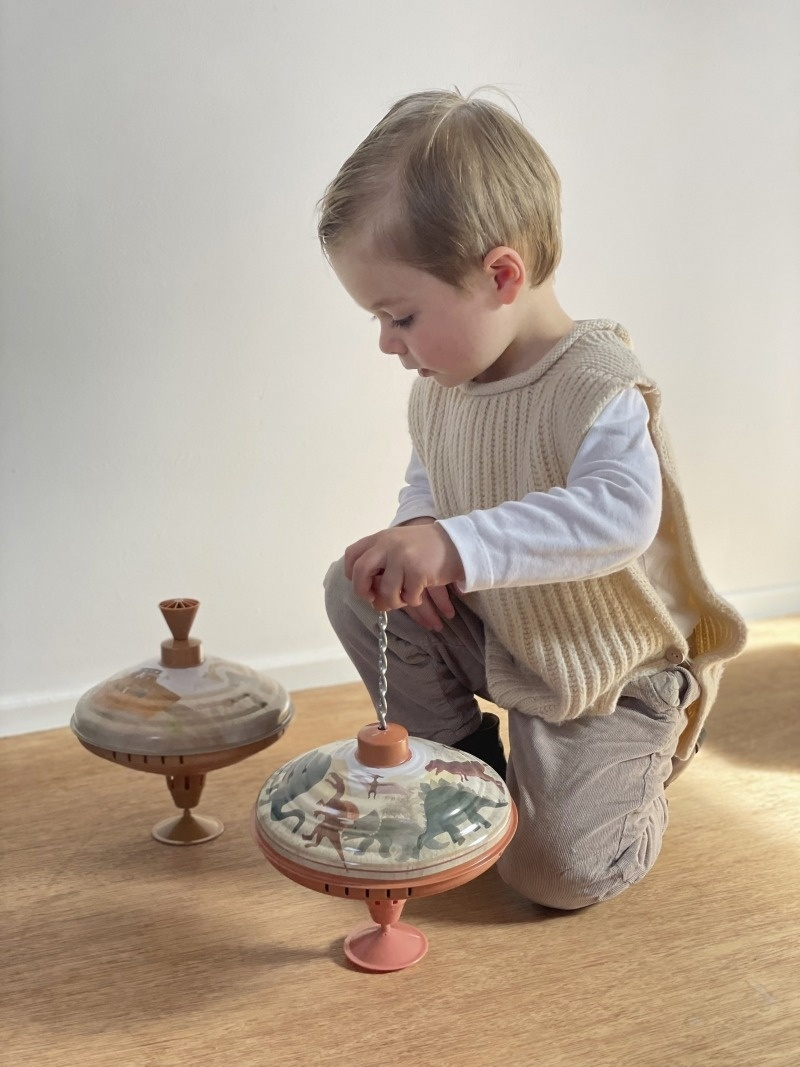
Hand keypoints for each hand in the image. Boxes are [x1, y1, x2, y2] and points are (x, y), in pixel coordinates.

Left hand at [344, 521, 464, 613]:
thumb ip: (383, 563)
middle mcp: (388, 544)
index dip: (352, 573)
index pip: (353, 554)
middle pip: (361, 572)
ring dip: (394, 601)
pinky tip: (419, 593)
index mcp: (381, 537)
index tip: (364, 583)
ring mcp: (402, 557)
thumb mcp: (401, 546)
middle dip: (363, 591)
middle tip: (373, 599)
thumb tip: (372, 598)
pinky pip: (408, 597)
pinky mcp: (417, 571)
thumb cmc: (428, 549)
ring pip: (385, 592)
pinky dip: (413, 600)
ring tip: (404, 598)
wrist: (458, 543)